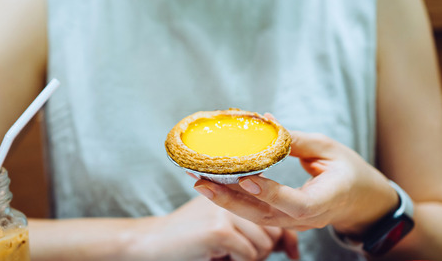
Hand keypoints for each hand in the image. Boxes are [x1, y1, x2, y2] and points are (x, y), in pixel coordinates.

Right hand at [130, 195, 299, 260]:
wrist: (149, 242)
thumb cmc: (189, 238)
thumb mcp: (223, 226)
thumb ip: (252, 227)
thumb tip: (292, 247)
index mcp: (235, 187)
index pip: (275, 210)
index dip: (287, 236)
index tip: (292, 254)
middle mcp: (233, 193)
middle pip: (273, 231)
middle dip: (263, 251)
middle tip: (237, 255)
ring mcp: (226, 210)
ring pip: (264, 245)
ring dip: (249, 259)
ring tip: (224, 255)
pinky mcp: (219, 230)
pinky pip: (248, 255)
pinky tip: (216, 256)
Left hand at [193, 130, 398, 236]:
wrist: (362, 202)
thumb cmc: (349, 171)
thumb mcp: (330, 149)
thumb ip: (297, 140)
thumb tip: (266, 122)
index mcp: (325, 199)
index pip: (295, 203)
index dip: (271, 193)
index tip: (246, 178)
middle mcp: (306, 218)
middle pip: (265, 216)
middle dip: (230, 199)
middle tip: (201, 181)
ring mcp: (293, 224)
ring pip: (255, 217)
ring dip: (225, 200)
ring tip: (199, 181)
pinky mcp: (283, 220)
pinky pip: (256, 213)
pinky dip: (234, 199)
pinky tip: (214, 185)